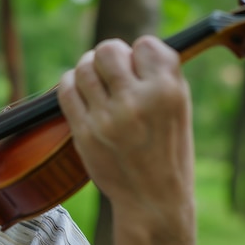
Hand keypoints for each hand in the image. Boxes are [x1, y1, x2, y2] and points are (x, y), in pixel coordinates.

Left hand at [58, 36, 193, 212]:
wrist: (152, 200)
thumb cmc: (168, 150)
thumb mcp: (179, 108)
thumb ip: (159, 75)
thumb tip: (130, 48)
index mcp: (167, 92)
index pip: (145, 44)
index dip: (141, 53)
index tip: (140, 67)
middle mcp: (136, 102)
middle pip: (108, 50)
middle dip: (110, 56)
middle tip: (114, 70)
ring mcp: (106, 118)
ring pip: (83, 68)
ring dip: (88, 69)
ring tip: (98, 81)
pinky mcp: (84, 133)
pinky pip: (66, 90)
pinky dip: (70, 84)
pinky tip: (81, 91)